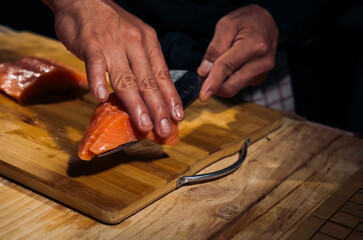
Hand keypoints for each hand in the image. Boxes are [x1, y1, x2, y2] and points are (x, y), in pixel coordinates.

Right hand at [42, 0, 183, 136]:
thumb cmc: (111, 24)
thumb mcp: (135, 37)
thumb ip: (142, 63)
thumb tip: (151, 94)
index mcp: (148, 43)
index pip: (162, 75)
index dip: (171, 98)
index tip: (178, 117)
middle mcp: (134, 43)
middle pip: (148, 81)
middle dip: (158, 108)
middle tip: (164, 130)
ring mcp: (112, 43)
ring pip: (126, 77)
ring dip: (136, 103)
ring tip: (144, 124)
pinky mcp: (90, 43)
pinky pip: (95, 64)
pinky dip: (97, 80)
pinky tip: (101, 97)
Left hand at [197, 4, 278, 100]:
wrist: (266, 21)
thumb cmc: (246, 21)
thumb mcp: (226, 26)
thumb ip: (214, 49)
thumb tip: (204, 71)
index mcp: (254, 45)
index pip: (227, 68)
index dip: (212, 82)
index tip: (203, 95)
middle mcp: (262, 62)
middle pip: (231, 86)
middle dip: (213, 86)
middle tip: (202, 77)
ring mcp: (262, 72)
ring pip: (234, 88)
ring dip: (220, 83)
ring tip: (217, 66)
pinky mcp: (260, 79)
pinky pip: (238, 86)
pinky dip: (228, 80)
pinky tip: (229, 67)